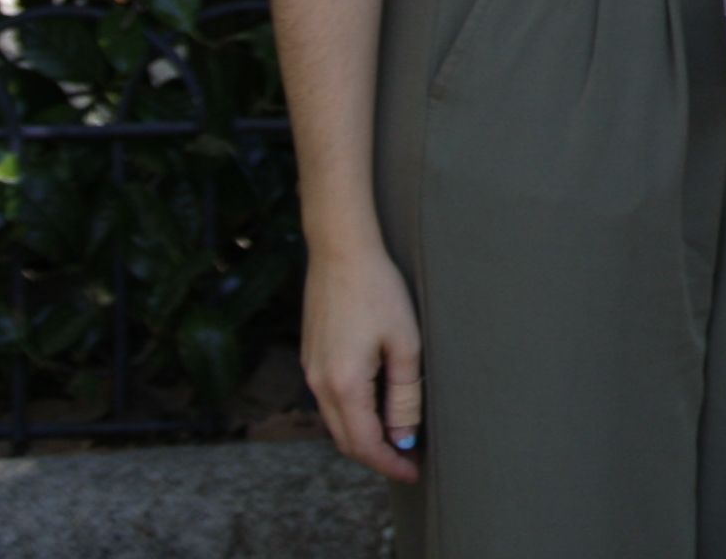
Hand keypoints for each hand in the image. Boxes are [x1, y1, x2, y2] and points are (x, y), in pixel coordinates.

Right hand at [304, 240, 423, 482]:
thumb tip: (403, 437)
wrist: (340, 252)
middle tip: (410, 462)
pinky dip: (352, 414)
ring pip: (335, 422)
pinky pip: (330, 401)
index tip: (414, 473)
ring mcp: (311, 371)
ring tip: (398, 438)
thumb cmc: (379, 291)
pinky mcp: (312, 357)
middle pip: (345, 439)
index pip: (364, 443)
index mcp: (343, 385)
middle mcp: (318, 384)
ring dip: (364, 436)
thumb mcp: (404, 343)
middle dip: (377, 456)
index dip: (389, 463)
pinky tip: (376, 407)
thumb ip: (404, 394)